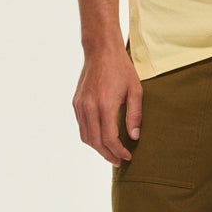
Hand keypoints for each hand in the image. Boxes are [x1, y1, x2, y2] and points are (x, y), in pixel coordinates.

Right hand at [73, 45, 143, 165]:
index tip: (127, 156)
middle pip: (96, 142)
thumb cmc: (121, 69)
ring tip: (111, 153)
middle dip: (108, 154)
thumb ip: (135, 115)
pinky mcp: (76, 103)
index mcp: (105, 105)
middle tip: (119, 161)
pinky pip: (82, 126)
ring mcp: (80, 105)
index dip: (119, 151)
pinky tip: (101, 138)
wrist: (101, 51)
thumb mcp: (135, 91)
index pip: (109, 138)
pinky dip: (90, 137)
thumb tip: (134, 137)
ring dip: (98, 148)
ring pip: (86, 137)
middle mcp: (89, 107)